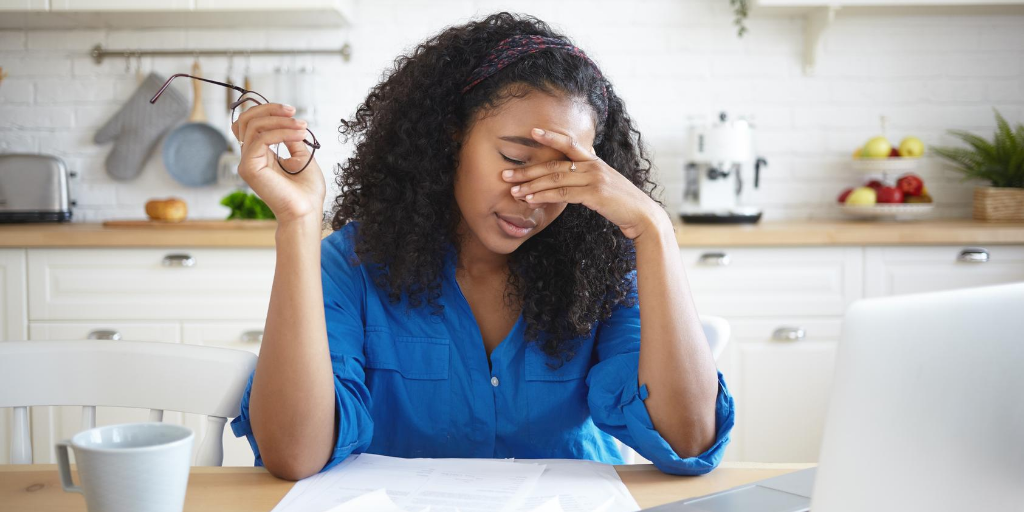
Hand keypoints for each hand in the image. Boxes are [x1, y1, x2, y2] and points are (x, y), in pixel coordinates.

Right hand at [231, 103, 325, 224]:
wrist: (307, 211)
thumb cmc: (306, 191)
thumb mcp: (301, 157)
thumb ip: (291, 139)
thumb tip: (289, 122)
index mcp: (260, 154)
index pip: (251, 123)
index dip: (268, 111)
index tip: (292, 112)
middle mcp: (250, 157)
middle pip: (246, 120)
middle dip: (270, 109)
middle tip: (293, 112)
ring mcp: (247, 163)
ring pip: (252, 126)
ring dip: (280, 121)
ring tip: (301, 127)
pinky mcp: (249, 168)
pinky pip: (260, 139)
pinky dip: (281, 132)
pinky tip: (298, 135)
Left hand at [503, 128, 664, 239]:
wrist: (642, 216)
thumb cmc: (621, 202)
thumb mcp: (605, 183)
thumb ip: (588, 175)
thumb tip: (572, 172)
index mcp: (594, 161)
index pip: (569, 143)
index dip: (551, 136)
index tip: (532, 132)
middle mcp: (593, 166)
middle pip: (554, 164)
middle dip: (527, 170)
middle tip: (505, 175)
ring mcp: (594, 178)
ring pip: (555, 179)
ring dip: (531, 186)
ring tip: (513, 191)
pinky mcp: (594, 194)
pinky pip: (563, 194)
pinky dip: (544, 197)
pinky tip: (531, 200)